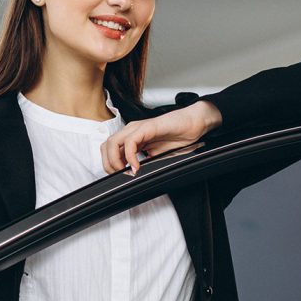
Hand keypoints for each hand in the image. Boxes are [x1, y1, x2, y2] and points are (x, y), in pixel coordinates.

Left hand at [101, 101, 222, 174]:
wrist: (193, 124)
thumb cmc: (178, 137)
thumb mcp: (155, 156)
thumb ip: (143, 163)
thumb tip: (133, 176)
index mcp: (131, 137)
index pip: (109, 150)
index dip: (110, 164)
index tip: (119, 176)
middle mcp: (131, 131)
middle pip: (106, 147)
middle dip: (109, 164)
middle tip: (121, 176)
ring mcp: (137, 128)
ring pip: (113, 143)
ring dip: (115, 161)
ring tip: (127, 171)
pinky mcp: (147, 127)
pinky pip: (130, 142)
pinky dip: (130, 156)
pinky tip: (137, 165)